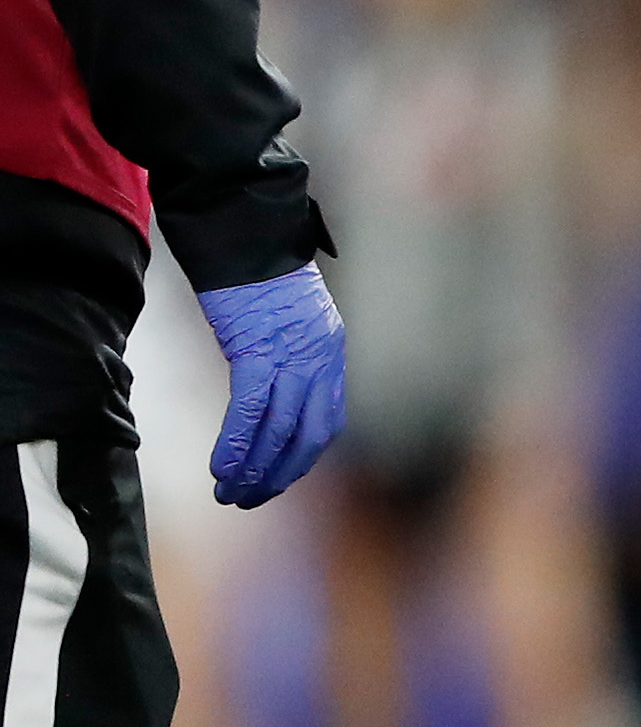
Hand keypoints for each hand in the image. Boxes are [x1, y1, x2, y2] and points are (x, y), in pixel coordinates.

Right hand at [200, 267, 348, 507]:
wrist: (244, 228)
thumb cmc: (256, 271)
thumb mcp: (288, 318)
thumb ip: (290, 355)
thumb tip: (273, 389)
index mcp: (330, 352)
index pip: (326, 421)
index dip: (303, 456)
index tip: (279, 477)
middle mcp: (320, 359)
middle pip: (309, 436)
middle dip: (281, 473)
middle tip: (252, 498)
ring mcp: (292, 356)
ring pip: (280, 430)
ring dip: (254, 468)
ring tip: (232, 494)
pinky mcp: (257, 349)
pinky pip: (251, 409)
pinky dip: (238, 443)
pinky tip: (223, 467)